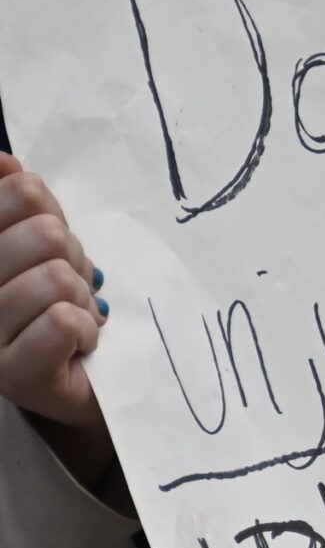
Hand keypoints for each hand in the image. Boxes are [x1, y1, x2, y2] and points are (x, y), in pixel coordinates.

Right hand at [0, 152, 115, 485]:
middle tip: (71, 290)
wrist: (92, 386)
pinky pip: (63, 320)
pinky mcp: (13, 375)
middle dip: (74, 259)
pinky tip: (78, 344)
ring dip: (82, 298)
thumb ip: (20, 206)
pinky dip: (86, 328)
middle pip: (43, 234)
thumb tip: (2, 161)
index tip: (52, 246)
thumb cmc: (63, 310)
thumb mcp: (45, 249)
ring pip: (56, 277)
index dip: (52, 213)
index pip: (19, 193)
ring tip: (74, 319)